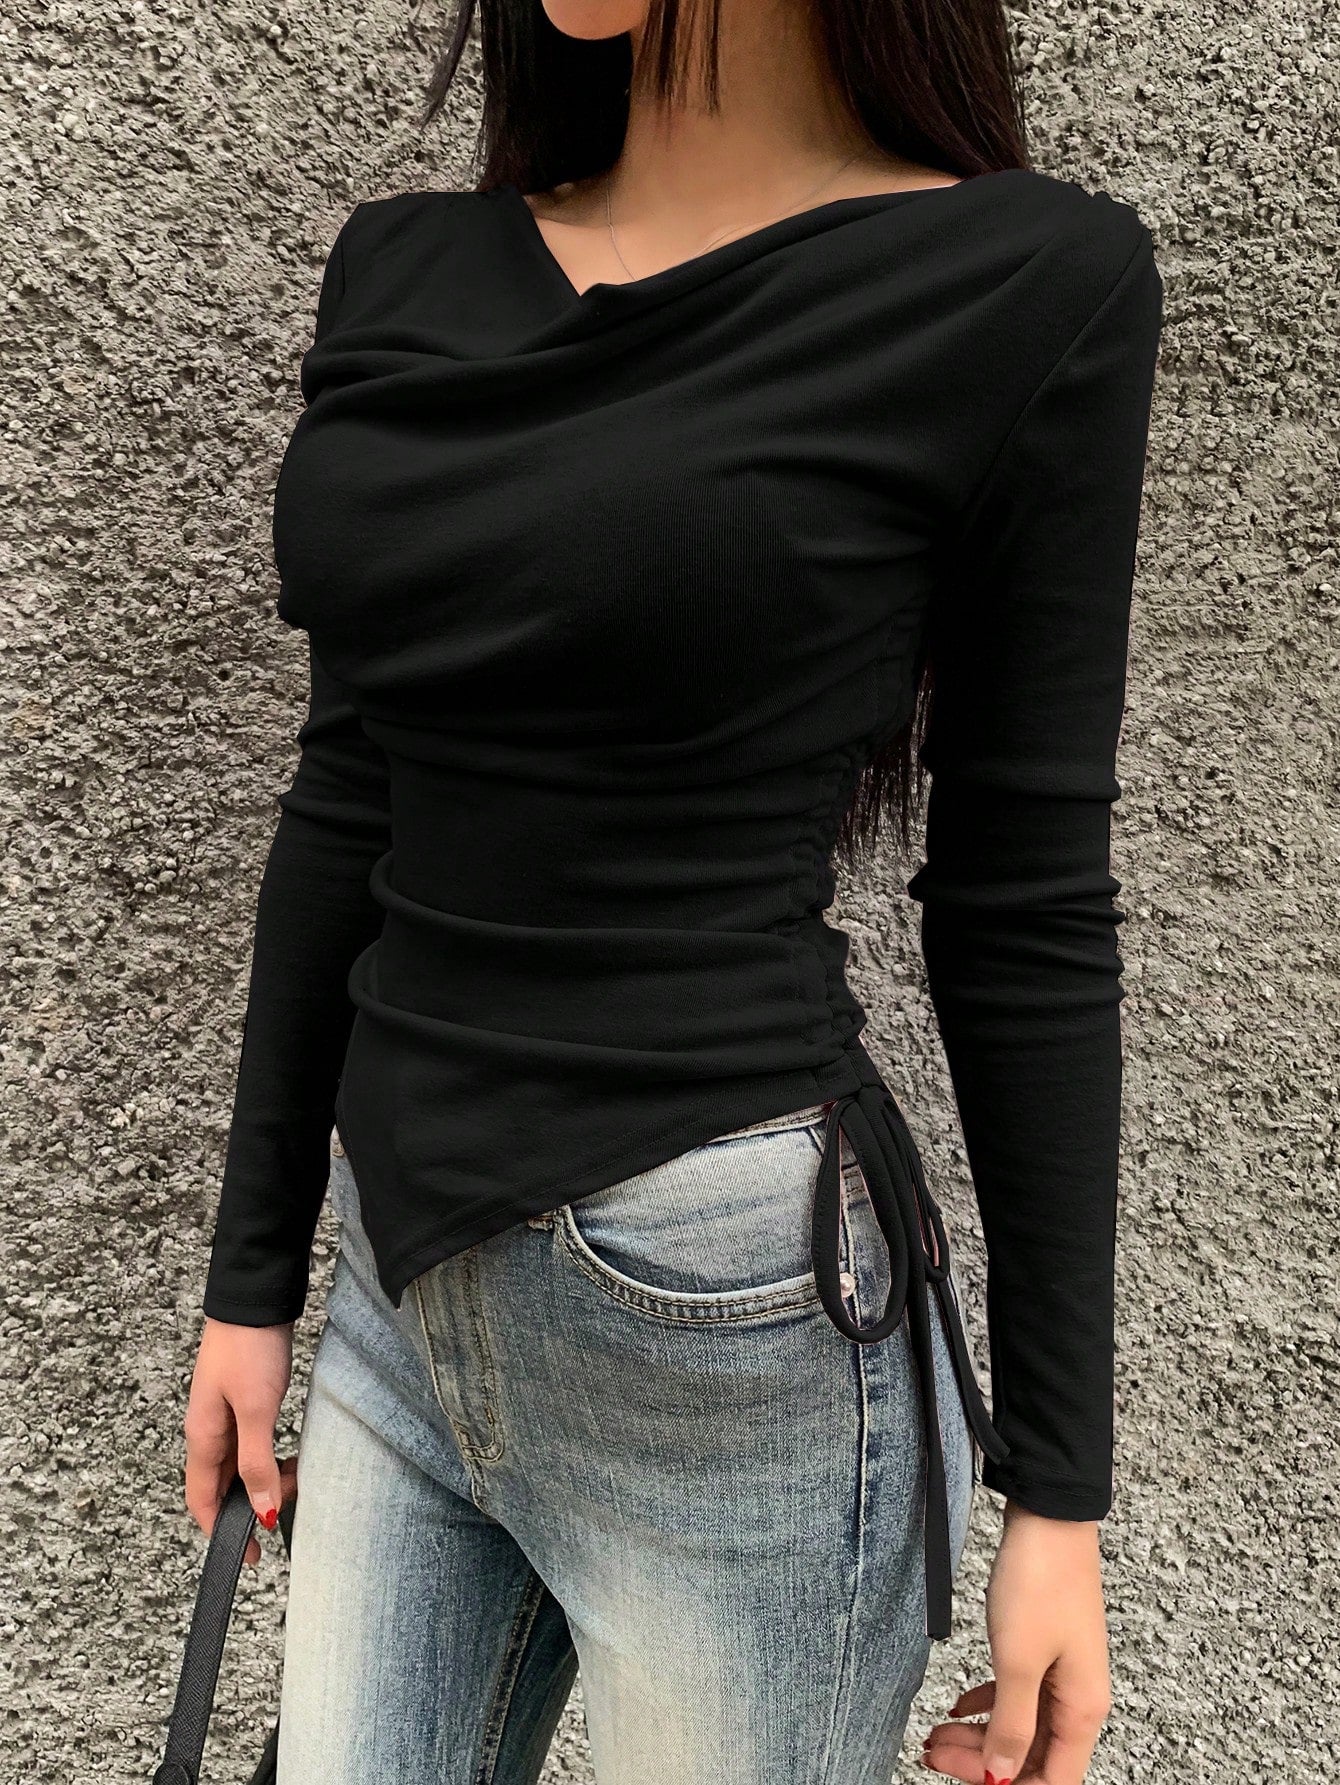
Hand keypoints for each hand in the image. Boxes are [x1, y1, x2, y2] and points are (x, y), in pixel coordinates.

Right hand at [184, 1315, 295, 1565]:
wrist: (256, 1296)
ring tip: (295, 1474)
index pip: (202, 1500)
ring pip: (240, 1461)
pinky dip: (268, 1454)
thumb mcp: (256, 1410)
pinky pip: (251, 1440)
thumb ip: (256, 1462)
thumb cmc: (250, 1349)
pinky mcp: (243, 1395)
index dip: (223, 1531)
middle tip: (288, 1501)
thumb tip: (259, 1512)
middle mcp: (208, 1428)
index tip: (251, 1555)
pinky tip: (289, 1452)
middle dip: (251, 1502)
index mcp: (202, 1436)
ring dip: (264, 1476)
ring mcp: (224, 1411)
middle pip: (222, 1484)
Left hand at [921, 1501, 1111, 1783]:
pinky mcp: (1045, 1648)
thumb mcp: (1017, 1660)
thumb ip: (1010, 1725)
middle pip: (1033, 1757)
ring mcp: (1062, 1672)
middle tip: (933, 1751)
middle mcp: (1078, 1699)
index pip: (1053, 1781)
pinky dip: (988, 1704)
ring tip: (935, 1733)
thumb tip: (1000, 1777)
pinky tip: (958, 1705)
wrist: (1049, 1517)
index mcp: (1082, 1711)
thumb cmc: (1041, 1582)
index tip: (960, 1775)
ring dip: (980, 1735)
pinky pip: (1018, 1695)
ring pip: (1022, 1726)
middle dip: (983, 1762)